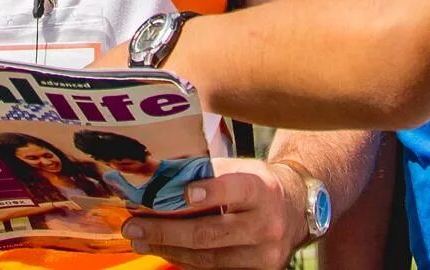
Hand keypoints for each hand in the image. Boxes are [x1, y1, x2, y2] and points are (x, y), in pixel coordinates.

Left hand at [121, 157, 309, 267]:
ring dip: (169, 249)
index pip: (236, 189)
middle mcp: (267, 224)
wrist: (295, 211)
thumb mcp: (241, 168)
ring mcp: (265, 255)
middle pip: (211, 233)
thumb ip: (207, 171)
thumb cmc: (258, 185)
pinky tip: (165, 249)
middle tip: (134, 226)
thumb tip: (158, 172)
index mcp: (262, 189)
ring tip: (141, 239)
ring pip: (209, 259)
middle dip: (166, 230)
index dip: (211, 191)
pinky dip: (186, 261)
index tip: (184, 193)